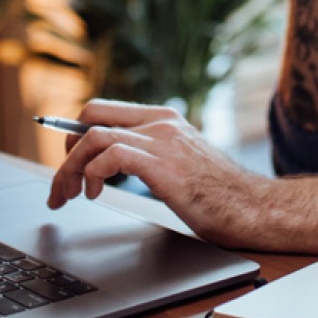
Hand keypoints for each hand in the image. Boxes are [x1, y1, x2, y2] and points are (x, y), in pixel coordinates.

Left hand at [46, 100, 270, 246]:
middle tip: (62, 183)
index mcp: (165, 119)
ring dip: (70, 167)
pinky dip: (91, 174)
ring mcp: (162, 140)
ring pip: (93, 136)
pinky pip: (109, 155)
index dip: (76, 134)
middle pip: (91, 115)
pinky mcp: (162, 163)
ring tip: (69, 194)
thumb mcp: (180, 165)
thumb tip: (112, 167)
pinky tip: (94, 194)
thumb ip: (151, 157)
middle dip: (66, 149)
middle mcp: (161, 123)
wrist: (255, 209)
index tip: (66, 161)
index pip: (105, 109)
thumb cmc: (221, 196)